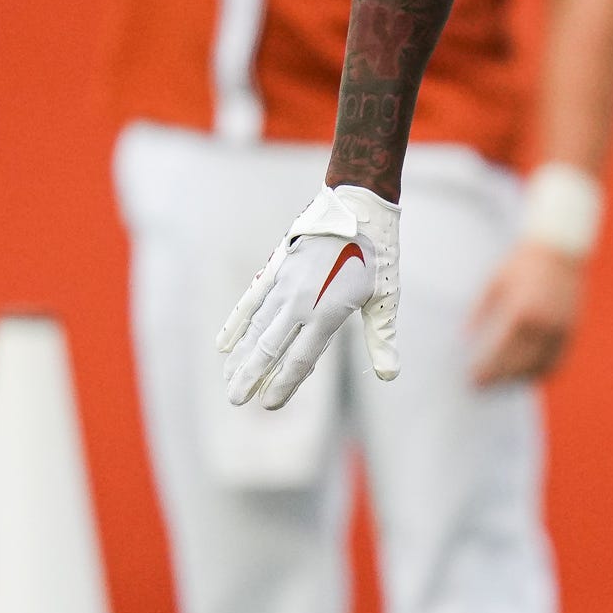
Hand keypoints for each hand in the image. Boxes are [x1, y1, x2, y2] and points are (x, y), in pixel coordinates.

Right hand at [219, 184, 400, 408]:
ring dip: (240, 355)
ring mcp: (285, 285)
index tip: (267, 405)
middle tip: (234, 399)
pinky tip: (223, 343)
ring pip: (256, 328)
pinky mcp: (276, 268)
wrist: (357, 206)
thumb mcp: (385, 298)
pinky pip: (251, 301)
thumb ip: (381, 337)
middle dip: (250, 376)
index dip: (282, 385)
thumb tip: (389, 374)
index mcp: (328, 314)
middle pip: (269, 348)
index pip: (299, 360)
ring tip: (227, 377)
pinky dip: (236, 323)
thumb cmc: (377, 254)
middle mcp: (301, 303)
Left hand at [467, 242, 584, 386]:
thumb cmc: (522, 263)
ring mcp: (561, 329)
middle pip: (521, 365)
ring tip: (501, 383)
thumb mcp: (494, 282)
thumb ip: (479, 311)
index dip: (488, 370)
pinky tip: (525, 375)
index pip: (503, 352)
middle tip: (482, 387)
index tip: (473, 380)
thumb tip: (466, 337)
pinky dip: (541, 372)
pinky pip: (557, 361)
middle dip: (501, 379)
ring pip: (541, 367)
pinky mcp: (571, 330)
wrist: (559, 249)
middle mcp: (545, 324)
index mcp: (523, 312)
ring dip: (520, 379)